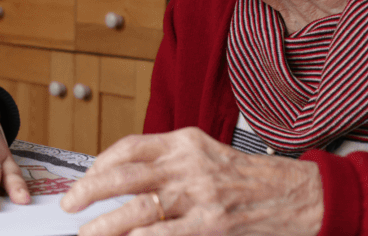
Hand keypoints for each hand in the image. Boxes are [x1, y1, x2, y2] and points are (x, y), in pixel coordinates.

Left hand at [61, 127, 322, 235]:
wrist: (299, 195)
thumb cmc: (251, 178)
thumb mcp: (208, 155)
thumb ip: (171, 162)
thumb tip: (127, 180)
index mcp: (184, 141)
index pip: (130, 147)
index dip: (100, 163)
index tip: (84, 178)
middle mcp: (187, 163)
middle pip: (123, 174)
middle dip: (88, 191)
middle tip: (69, 205)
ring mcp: (198, 194)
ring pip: (136, 207)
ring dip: (105, 223)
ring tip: (87, 233)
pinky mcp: (210, 223)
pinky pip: (163, 233)